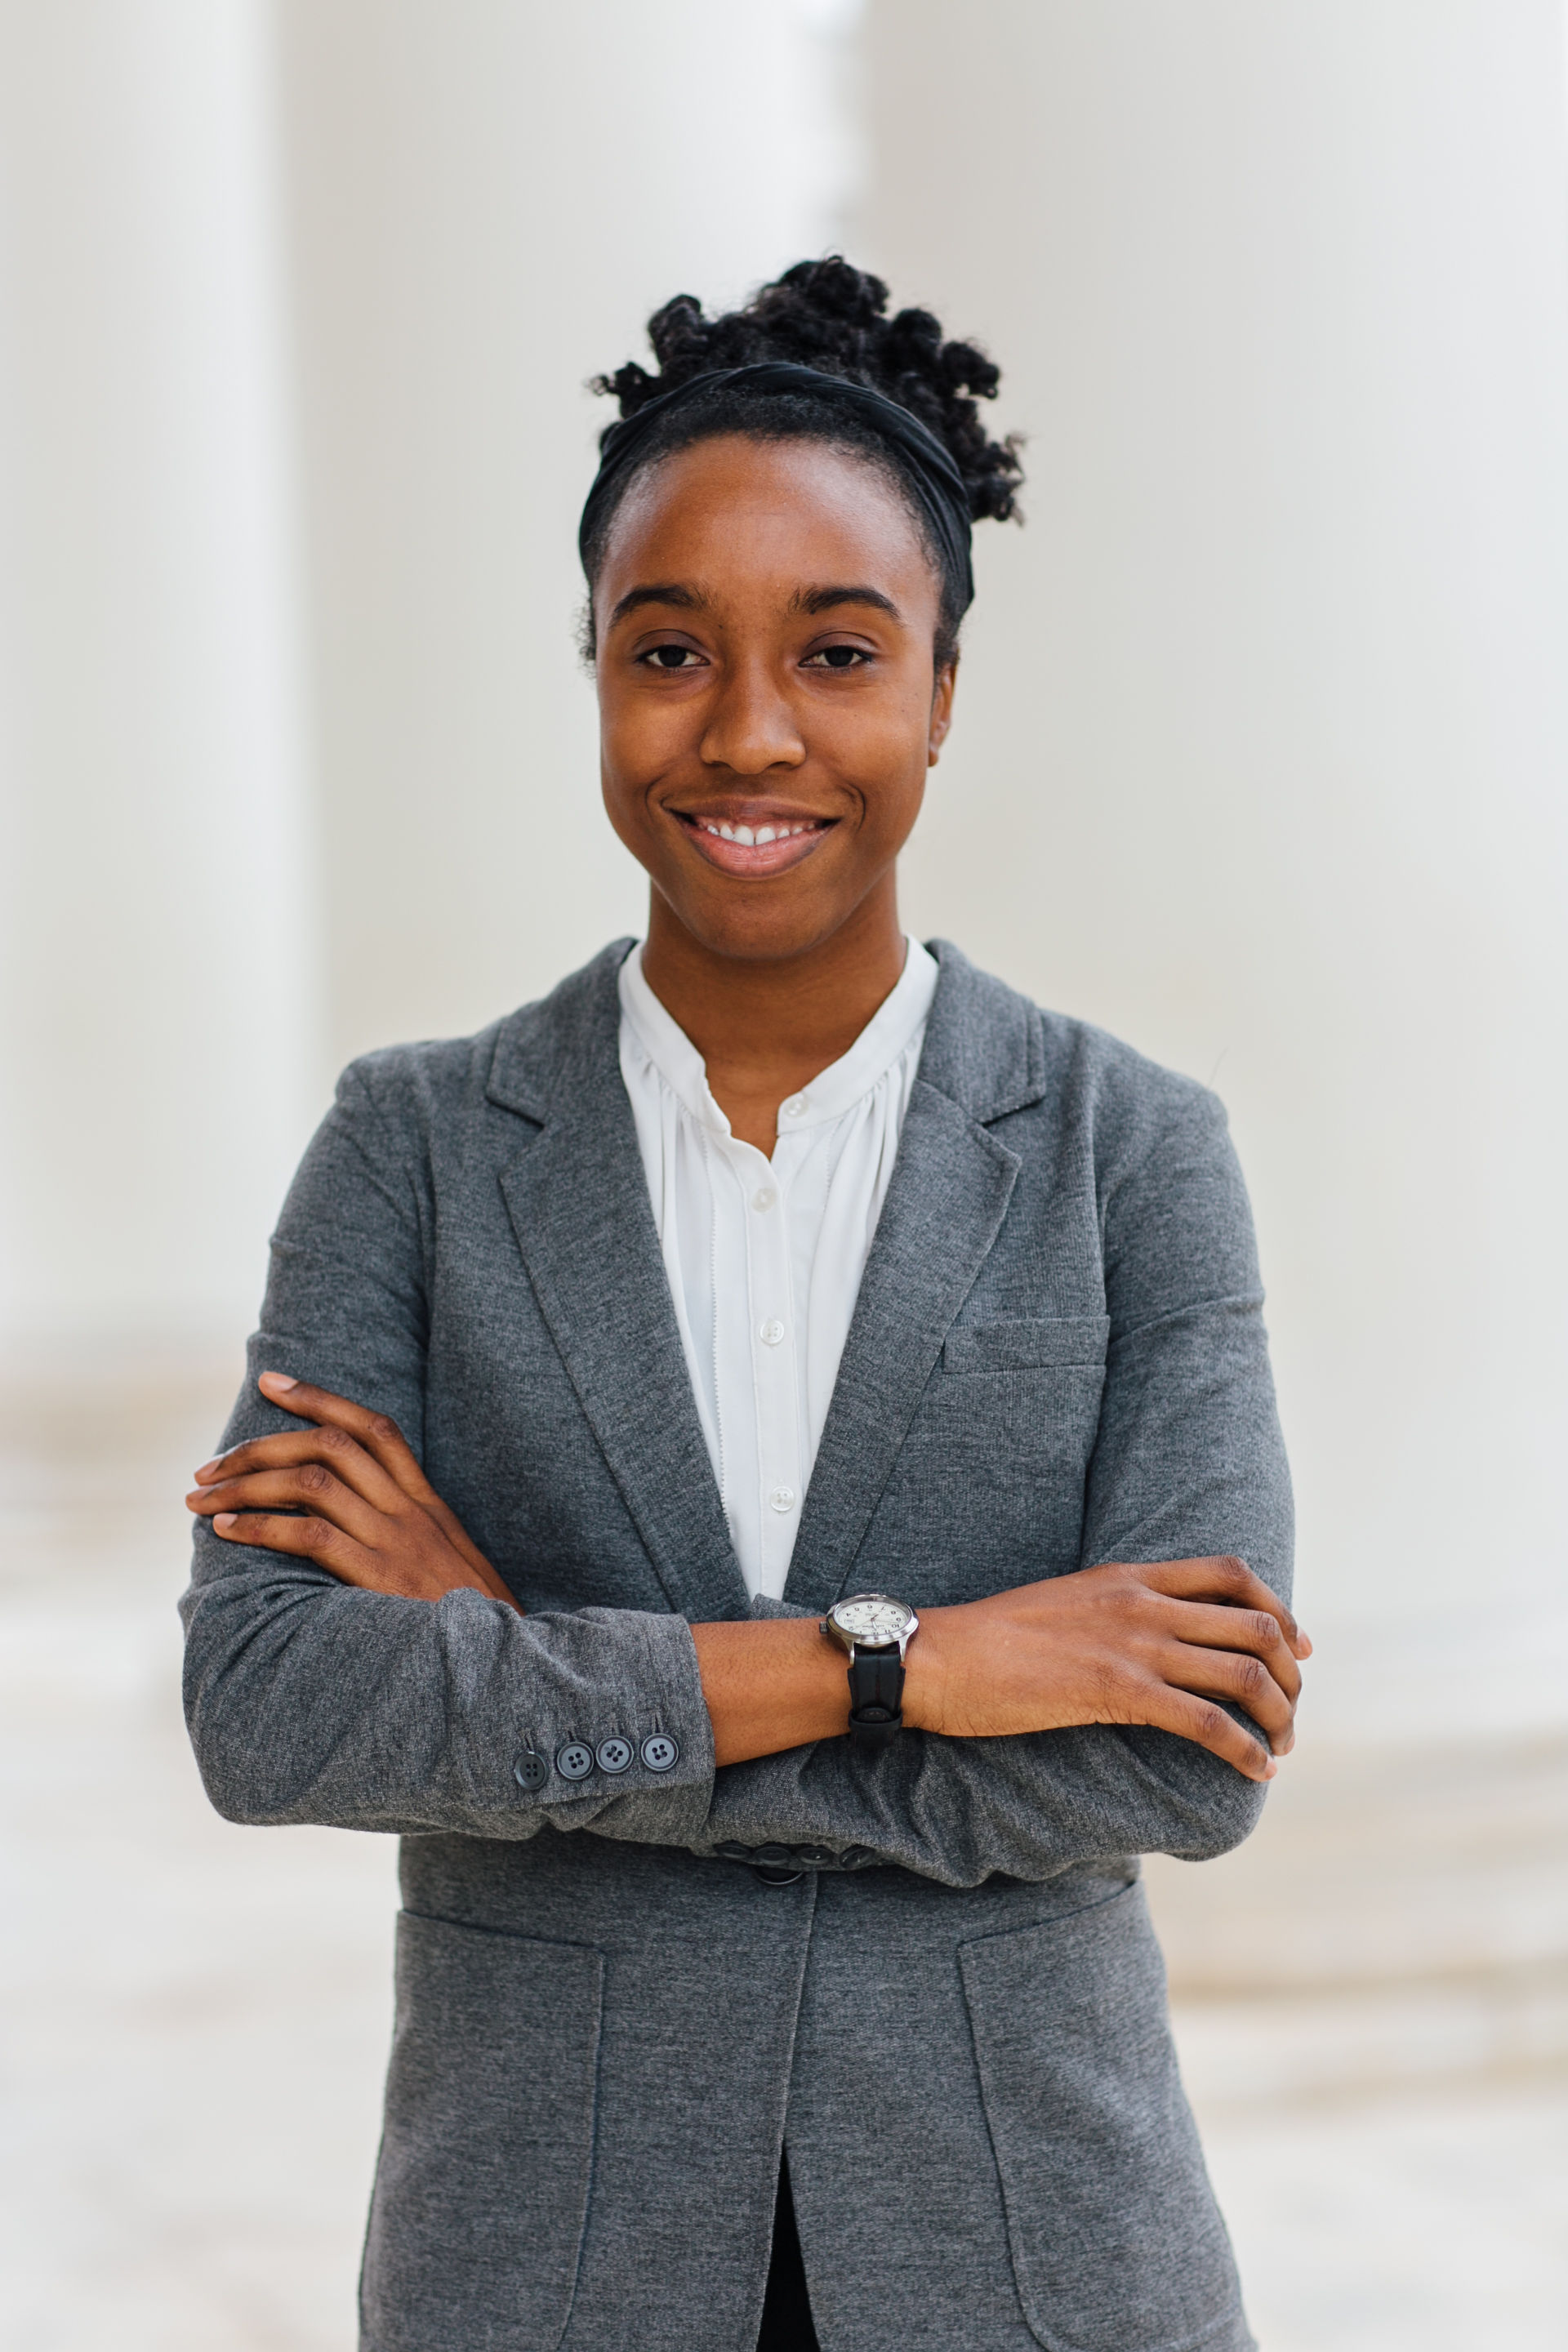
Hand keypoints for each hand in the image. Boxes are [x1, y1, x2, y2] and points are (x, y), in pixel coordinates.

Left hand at [186, 1374, 519, 1610]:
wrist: (504, 1663)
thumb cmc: (469, 1623)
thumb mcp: (449, 1565)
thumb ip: (408, 1537)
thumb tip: (349, 1522)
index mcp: (427, 1503)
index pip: (372, 1428)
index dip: (319, 1397)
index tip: (270, 1383)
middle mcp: (410, 1512)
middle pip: (329, 1446)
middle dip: (262, 1444)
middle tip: (211, 1464)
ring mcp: (396, 1542)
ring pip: (311, 1484)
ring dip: (247, 1483)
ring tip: (203, 1496)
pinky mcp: (379, 1578)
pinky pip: (309, 1536)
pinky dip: (259, 1526)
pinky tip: (227, 1529)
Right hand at [903, 1556, 1309, 1781]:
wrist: (938, 1656)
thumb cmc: (989, 1641)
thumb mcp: (1065, 1604)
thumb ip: (1113, 1612)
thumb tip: (1149, 1642)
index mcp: (1128, 1575)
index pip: (1230, 1572)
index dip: (1278, 1607)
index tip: (1296, 1646)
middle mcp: (1142, 1602)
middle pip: (1254, 1624)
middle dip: (1290, 1673)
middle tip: (1291, 1711)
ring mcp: (1132, 1645)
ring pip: (1243, 1672)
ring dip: (1279, 1715)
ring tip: (1282, 1748)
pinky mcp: (1117, 1691)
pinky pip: (1207, 1721)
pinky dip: (1244, 1749)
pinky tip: (1255, 1770)